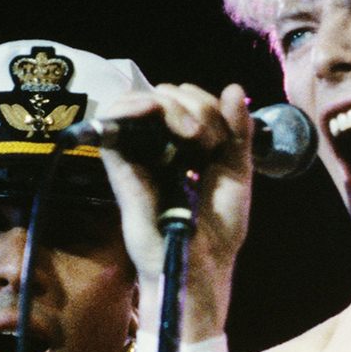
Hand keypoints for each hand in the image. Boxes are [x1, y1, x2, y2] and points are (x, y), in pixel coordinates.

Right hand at [96, 82, 254, 342]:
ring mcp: (139, 152)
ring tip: (191, 133)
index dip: (209, 105)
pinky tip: (157, 115)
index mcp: (189, 146)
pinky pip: (112, 119)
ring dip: (171, 104)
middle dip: (196, 105)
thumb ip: (238, 131)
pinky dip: (133, 105)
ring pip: (142, 100)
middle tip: (208, 140)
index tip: (223, 137)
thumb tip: (233, 87)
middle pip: (168, 94)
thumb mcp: (237, 172)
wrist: (198, 265)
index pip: (190, 99)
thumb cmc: (219, 228)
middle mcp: (161, 145)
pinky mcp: (119, 163)